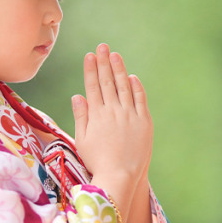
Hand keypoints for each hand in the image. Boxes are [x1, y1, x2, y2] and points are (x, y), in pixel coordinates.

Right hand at [72, 43, 152, 209]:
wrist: (120, 175)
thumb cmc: (98, 161)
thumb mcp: (82, 139)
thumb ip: (81, 116)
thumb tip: (77, 96)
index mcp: (96, 115)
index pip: (92, 86)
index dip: (90, 70)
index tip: (89, 56)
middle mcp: (113, 111)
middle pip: (107, 81)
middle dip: (104, 62)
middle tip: (102, 46)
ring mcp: (130, 115)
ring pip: (124, 87)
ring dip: (119, 69)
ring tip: (114, 55)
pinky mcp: (144, 122)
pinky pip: (140, 100)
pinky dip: (136, 87)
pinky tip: (131, 77)